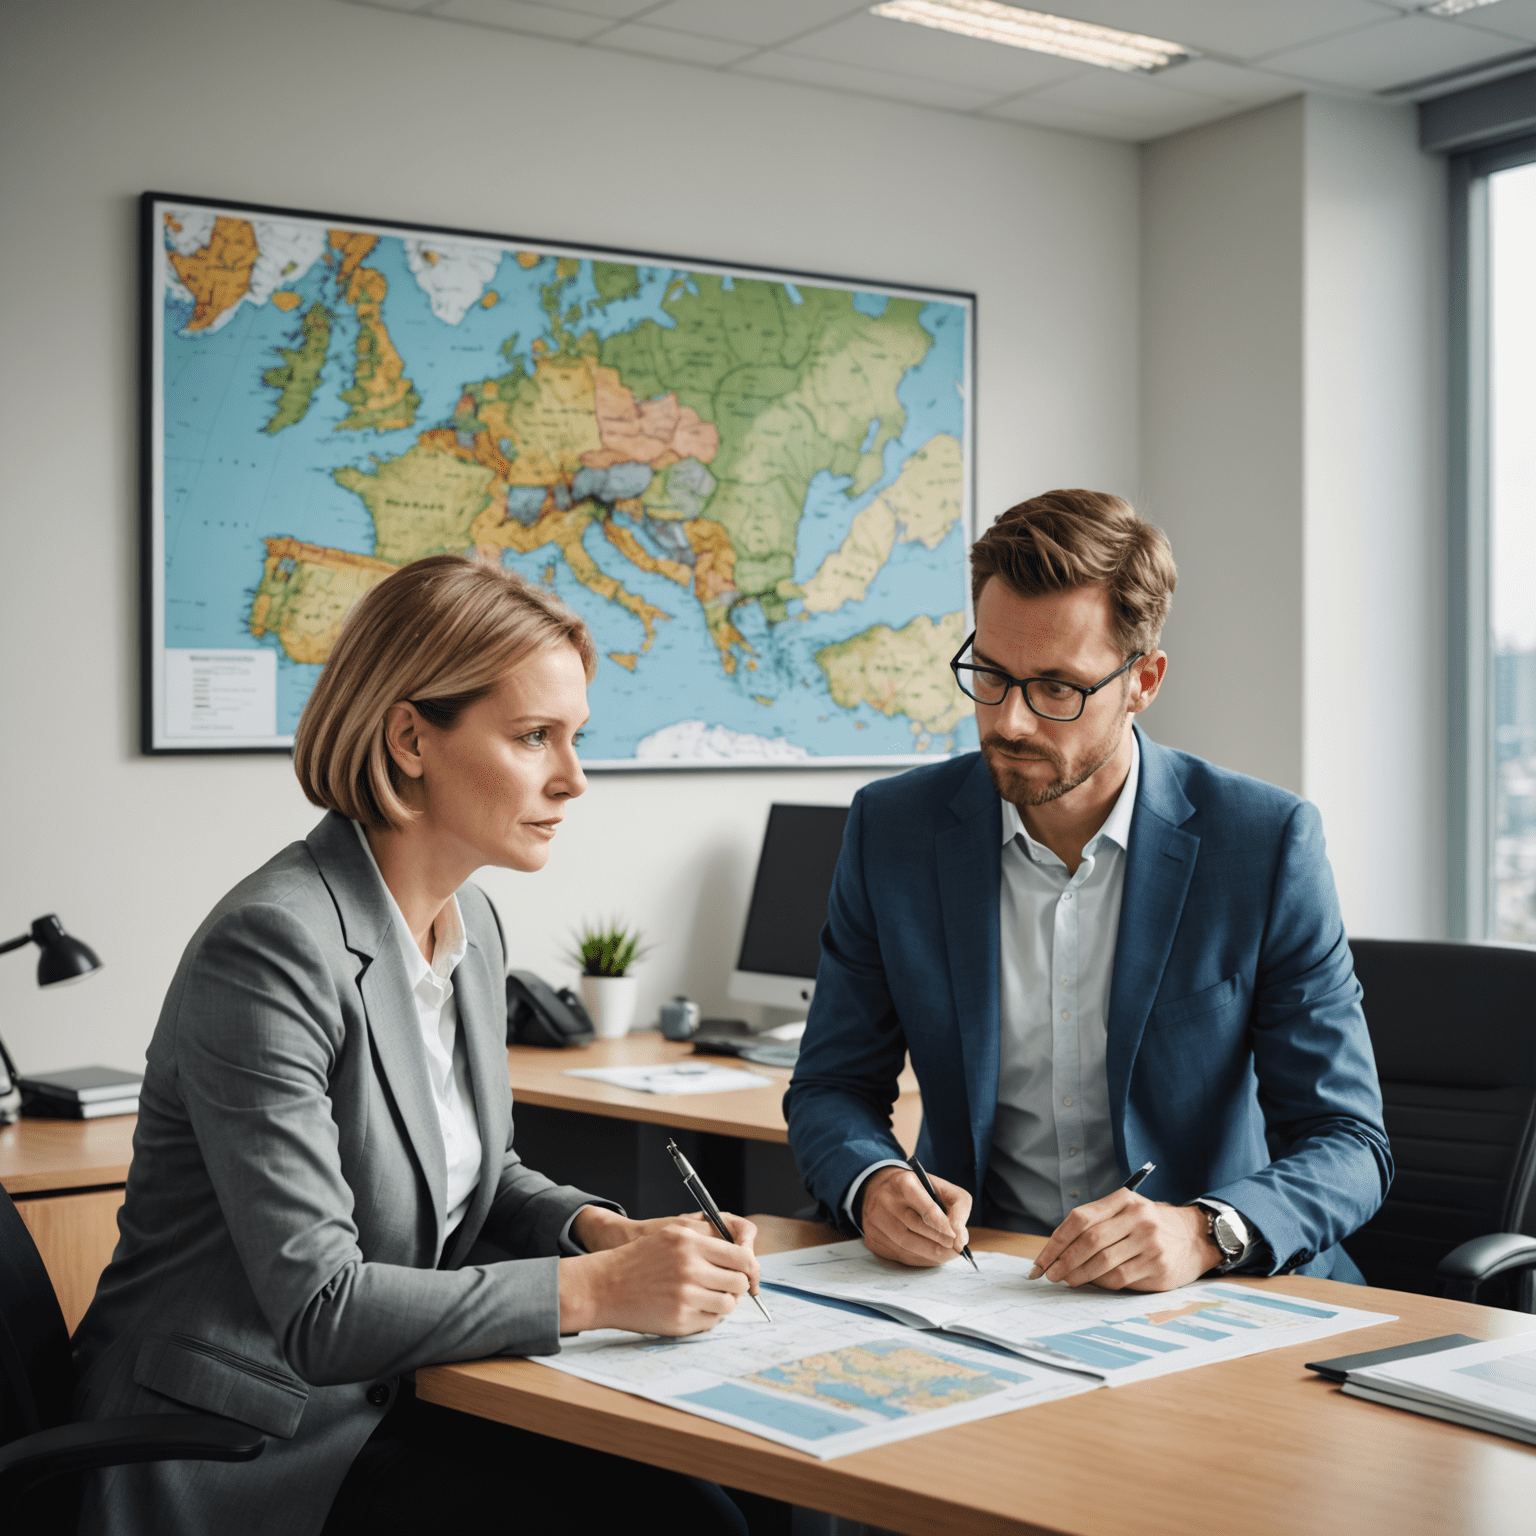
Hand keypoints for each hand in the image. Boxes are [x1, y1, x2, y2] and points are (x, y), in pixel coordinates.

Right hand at [560, 1210, 760, 1334]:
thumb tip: (743, 1258)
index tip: (749, 1272)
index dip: (750, 1266)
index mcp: (690, 1244)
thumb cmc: (640, 1259)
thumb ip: (707, 1241)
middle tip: (727, 1285)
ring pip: (729, 1304)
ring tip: (709, 1297)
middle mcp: (689, 1269)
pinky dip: (708, 1317)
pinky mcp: (679, 1321)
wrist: (604, 1286)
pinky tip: (693, 1308)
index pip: (741, 1257)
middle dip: (738, 1285)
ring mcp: (685, 1297)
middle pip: (739, 1282)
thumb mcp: (672, 1235)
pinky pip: (711, 1322)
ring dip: (725, 1302)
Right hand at [860, 1167, 971, 1267]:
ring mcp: (876, 1220)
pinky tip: (929, 1257)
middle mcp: (886, 1200)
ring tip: (947, 1255)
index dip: (942, 1225)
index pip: (925, 1206)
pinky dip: (919, 1260)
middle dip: (940, 1242)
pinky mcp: (872, 1238)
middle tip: (956, 1249)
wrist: (879, 1188)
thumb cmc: (917, 1189)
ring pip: (907, 1246)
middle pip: (916, 1227)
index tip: (957, 1239)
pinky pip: (898, 1256)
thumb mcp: (940, 1187)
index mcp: (904, 1182)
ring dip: (931, 1255)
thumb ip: (958, 1207)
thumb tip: (961, 1239)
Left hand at [1029, 1192, 1219, 1291]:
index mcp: (1123, 1200)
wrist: (1194, 1237)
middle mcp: (1137, 1218)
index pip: (1079, 1219)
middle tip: (1049, 1274)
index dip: (1055, 1242)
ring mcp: (1150, 1243)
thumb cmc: (1149, 1225)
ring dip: (1078, 1275)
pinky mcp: (1159, 1266)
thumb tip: (1057, 1250)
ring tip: (1066, 1280)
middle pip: (1088, 1241)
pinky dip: (1101, 1283)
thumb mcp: (1126, 1211)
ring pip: (1102, 1262)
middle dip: (1063, 1261)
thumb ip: (1097, 1222)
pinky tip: (1093, 1283)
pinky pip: (1120, 1278)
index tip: (1040, 1260)